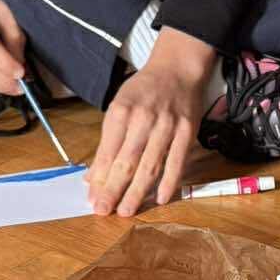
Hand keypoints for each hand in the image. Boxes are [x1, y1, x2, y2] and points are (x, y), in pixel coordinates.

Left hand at [88, 28, 213, 215]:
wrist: (177, 68)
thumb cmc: (144, 89)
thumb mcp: (119, 107)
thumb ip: (107, 142)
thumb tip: (93, 176)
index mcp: (121, 111)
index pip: (108, 152)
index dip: (100, 178)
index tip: (92, 199)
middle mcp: (143, 119)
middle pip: (126, 162)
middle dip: (113, 190)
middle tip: (104, 211)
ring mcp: (167, 126)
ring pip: (150, 165)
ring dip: (137, 192)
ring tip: (126, 211)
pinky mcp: (187, 132)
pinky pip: (177, 161)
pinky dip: (169, 182)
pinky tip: (160, 199)